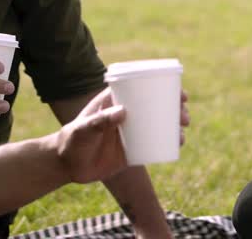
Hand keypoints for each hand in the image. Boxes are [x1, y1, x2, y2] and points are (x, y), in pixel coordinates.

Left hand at [56, 87, 192, 186]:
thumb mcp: (84, 128)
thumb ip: (100, 120)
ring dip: (175, 125)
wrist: (67, 165)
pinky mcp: (131, 150)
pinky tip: (178, 144)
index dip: (164, 86)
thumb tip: (124, 112)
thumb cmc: (72, 140)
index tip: (180, 93)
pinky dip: (167, 143)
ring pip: (158, 124)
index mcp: (117, 100)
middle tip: (184, 116)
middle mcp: (127, 113)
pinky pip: (153, 144)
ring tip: (183, 131)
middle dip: (175, 108)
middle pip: (156, 105)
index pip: (143, 87)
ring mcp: (130, 132)